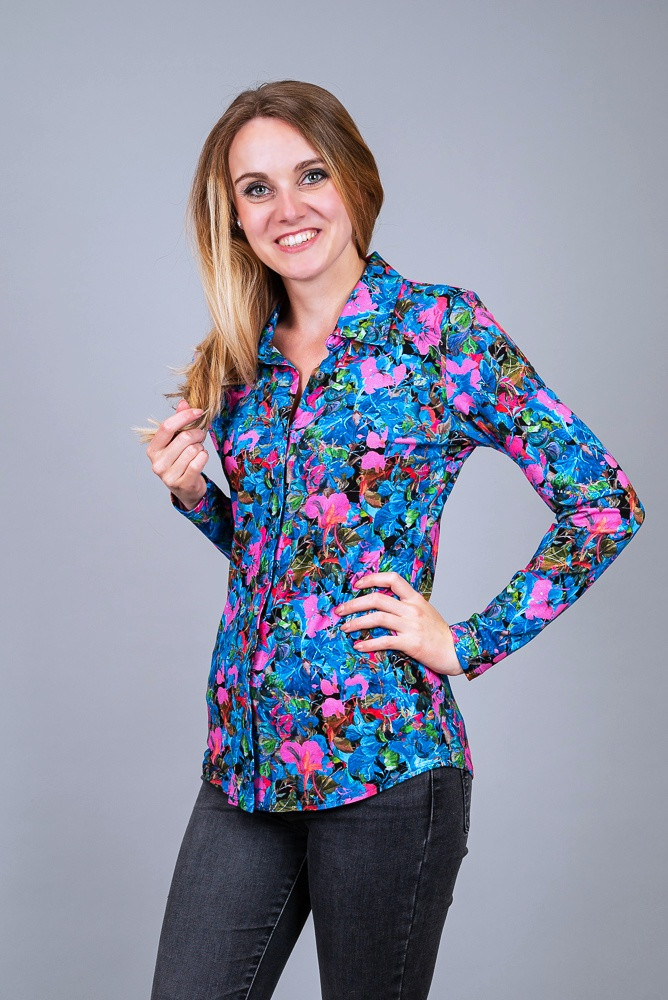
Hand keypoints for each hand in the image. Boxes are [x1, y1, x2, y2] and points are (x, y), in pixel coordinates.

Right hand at [145, 399, 208, 509]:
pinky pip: (198, 462)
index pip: (167, 427)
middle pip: (183, 438)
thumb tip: (183, 402)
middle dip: (197, 434)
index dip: (185, 416)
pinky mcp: (182, 484)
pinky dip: (204, 457)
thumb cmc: (182, 461)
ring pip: (193, 450)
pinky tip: (201, 458)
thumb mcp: (178, 440)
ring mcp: (168, 475)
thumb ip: (180, 422)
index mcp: (153, 449)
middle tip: (200, 437)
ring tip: (198, 451)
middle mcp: (157, 463)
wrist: (187, 489)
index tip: (199, 412)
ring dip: (200, 447)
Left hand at [334, 572, 464, 677]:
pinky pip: (385, 641)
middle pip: (377, 598)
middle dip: (354, 603)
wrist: (458, 651)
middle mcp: (412, 609)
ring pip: (377, 618)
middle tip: (339, 610)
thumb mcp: (425, 612)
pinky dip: (368, 643)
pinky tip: (358, 646)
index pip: (392, 579)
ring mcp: (411, 625)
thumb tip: (383, 605)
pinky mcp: (411, 643)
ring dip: (356, 622)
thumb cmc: (439, 634)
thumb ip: (407, 606)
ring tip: (344, 628)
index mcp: (415, 598)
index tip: (357, 585)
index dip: (372, 579)